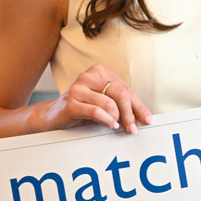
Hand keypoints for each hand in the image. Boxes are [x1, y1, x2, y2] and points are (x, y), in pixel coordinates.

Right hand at [38, 64, 152, 133]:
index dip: (138, 106)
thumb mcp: (103, 102)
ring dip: (117, 118)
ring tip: (115, 125)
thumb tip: (143, 116)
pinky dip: (106, 120)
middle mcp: (88, 76)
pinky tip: (110, 125)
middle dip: (131, 114)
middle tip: (134, 128)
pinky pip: (96, 111)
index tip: (147, 120)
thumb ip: (120, 104)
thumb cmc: (81, 108)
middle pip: (121, 94)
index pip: (126, 89)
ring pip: (109, 103)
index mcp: (99, 72)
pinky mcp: (70, 102)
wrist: (52, 116)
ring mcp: (78, 88)